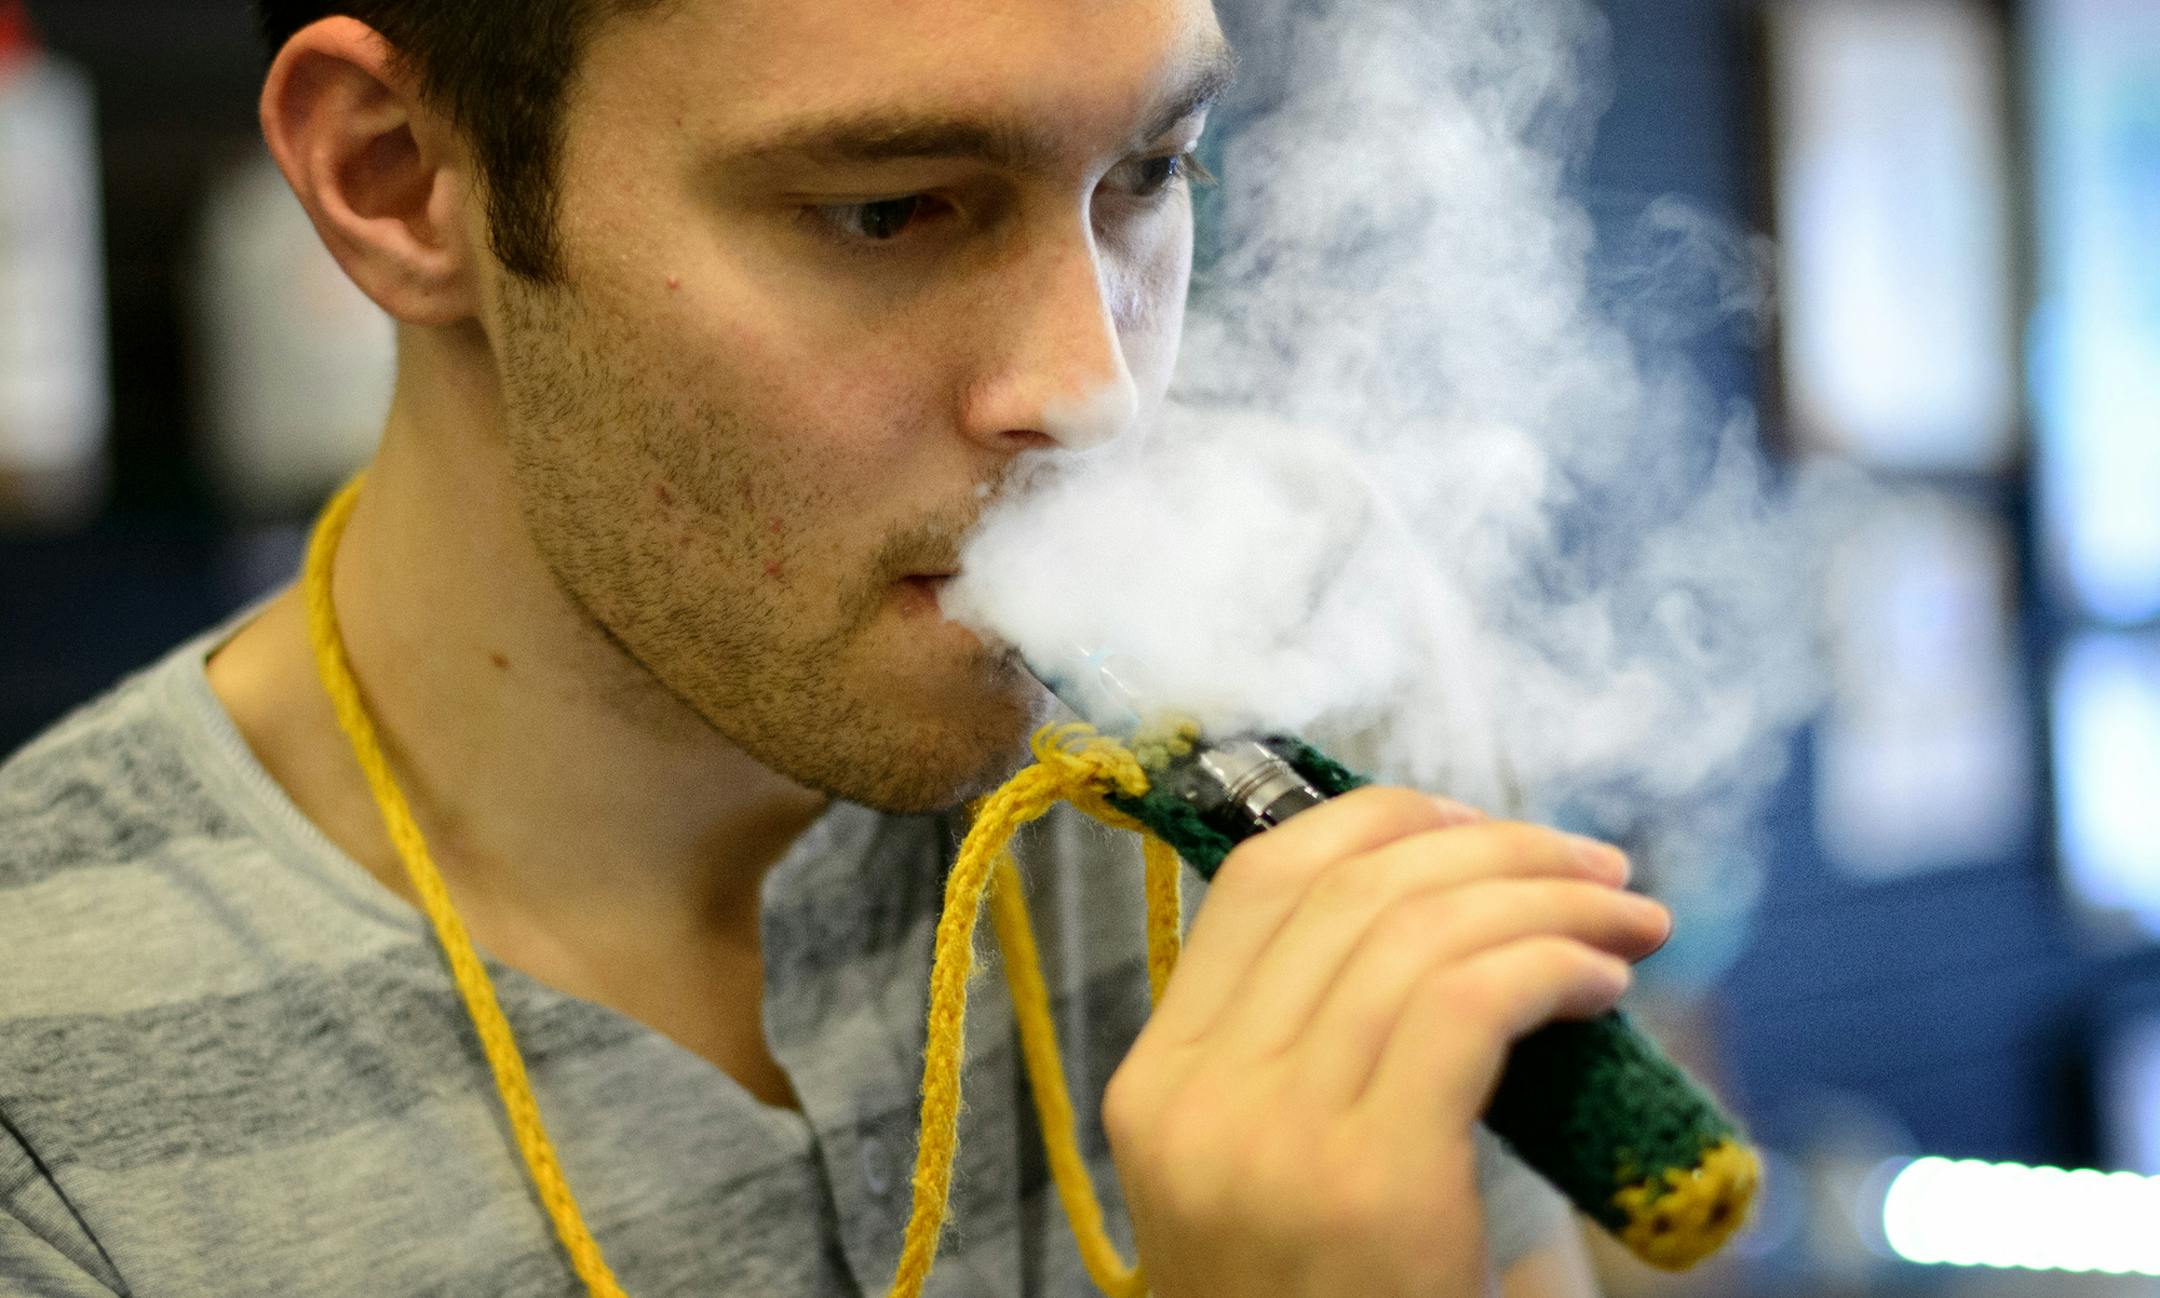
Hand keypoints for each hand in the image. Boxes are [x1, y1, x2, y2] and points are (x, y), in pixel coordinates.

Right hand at [1103, 788, 1669, 1297]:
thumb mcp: (1270, 1172)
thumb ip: (1311, 1054)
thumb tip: (1442, 918)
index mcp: (1156, 1078)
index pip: (1259, 880)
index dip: (1381, 819)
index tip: (1478, 827)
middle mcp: (1195, 1093)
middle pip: (1350, 888)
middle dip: (1495, 846)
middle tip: (1598, 867)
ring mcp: (1271, 1137)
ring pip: (1419, 931)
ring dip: (1550, 897)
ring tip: (1632, 921)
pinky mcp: (1369, 1183)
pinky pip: (1470, 1002)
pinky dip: (1554, 962)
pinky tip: (1605, 985)